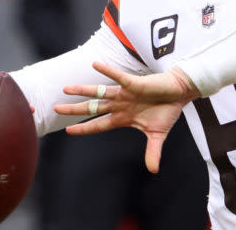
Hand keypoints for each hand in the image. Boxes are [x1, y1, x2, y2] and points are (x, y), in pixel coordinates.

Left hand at [54, 62, 199, 172]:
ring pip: (99, 92)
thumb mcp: (158, 135)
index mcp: (123, 118)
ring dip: (83, 91)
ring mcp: (125, 94)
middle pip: (92, 108)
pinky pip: (117, 77)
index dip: (84, 129)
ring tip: (66, 88)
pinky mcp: (133, 83)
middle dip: (74, 110)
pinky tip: (95, 65)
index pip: (99, 125)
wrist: (179, 93)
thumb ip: (153, 151)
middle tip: (55, 109)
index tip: (68, 130)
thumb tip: (153, 170)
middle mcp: (119, 105)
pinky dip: (106, 71)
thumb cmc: (167, 110)